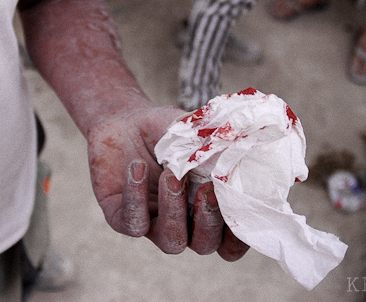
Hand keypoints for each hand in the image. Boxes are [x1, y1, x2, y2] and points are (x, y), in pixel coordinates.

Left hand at [87, 106, 248, 260]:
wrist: (123, 122)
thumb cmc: (164, 130)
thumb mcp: (193, 130)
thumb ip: (215, 142)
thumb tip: (238, 146)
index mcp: (208, 207)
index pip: (231, 239)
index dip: (239, 234)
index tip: (244, 205)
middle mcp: (184, 222)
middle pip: (205, 245)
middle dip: (210, 221)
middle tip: (207, 190)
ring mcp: (153, 224)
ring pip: (172, 241)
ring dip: (174, 211)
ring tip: (170, 175)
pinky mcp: (121, 219)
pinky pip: (133, 223)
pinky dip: (137, 196)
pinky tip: (137, 167)